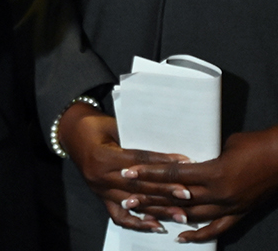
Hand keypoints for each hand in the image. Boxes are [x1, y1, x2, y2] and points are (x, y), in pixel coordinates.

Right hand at [58, 102, 187, 233]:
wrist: (69, 132)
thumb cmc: (94, 125)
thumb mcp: (112, 125)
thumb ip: (135, 138)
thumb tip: (167, 147)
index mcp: (102, 156)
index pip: (138, 161)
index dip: (162, 162)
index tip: (185, 163)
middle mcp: (100, 176)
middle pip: (138, 186)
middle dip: (165, 190)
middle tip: (188, 194)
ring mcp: (99, 190)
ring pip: (134, 203)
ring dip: (158, 210)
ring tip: (180, 214)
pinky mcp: (100, 197)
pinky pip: (120, 216)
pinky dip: (138, 223)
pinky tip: (156, 225)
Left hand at [124, 128, 277, 241]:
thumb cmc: (254, 144)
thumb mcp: (223, 145)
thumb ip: (203, 156)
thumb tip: (186, 160)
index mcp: (213, 173)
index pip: (172, 174)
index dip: (148, 173)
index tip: (127, 173)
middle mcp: (219, 193)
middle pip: (176, 198)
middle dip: (150, 198)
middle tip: (126, 200)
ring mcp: (230, 206)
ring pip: (192, 215)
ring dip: (167, 215)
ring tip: (145, 216)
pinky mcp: (240, 213)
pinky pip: (216, 228)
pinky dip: (198, 234)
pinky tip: (181, 237)